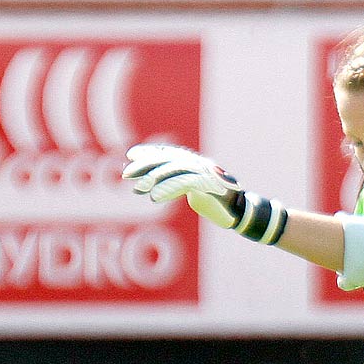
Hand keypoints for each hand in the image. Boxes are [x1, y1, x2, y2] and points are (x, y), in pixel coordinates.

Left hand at [121, 143, 241, 227]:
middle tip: (126, 174)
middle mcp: (200, 163)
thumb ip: (173, 182)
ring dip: (154, 178)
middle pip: (169, 159)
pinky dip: (169, 189)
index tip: (130, 154)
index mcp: (195, 162)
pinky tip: (155, 197)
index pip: (168, 152)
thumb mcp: (191, 189)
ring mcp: (206, 173)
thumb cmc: (213, 201)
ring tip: (138, 189)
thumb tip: (147, 182)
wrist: (237, 212)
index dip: (150, 152)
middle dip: (146, 165)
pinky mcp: (210, 185)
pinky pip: (186, 183)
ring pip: (175, 170)